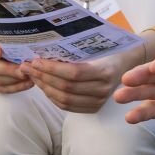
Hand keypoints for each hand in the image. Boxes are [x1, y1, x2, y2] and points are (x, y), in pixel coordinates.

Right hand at [0, 29, 34, 94]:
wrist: (6, 45)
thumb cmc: (7, 35)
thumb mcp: (6, 29)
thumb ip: (9, 32)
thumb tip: (24, 32)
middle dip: (6, 68)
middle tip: (22, 68)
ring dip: (12, 79)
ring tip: (28, 75)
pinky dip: (15, 86)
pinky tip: (28, 82)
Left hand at [24, 41, 150, 113]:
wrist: (128, 63)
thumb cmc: (110, 49)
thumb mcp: (97, 45)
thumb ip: (76, 49)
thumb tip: (45, 47)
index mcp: (106, 70)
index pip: (73, 73)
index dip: (52, 68)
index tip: (35, 60)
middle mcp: (103, 89)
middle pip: (66, 87)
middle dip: (43, 76)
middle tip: (27, 67)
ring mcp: (99, 101)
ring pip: (64, 99)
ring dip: (44, 87)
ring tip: (32, 75)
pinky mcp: (94, 108)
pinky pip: (67, 106)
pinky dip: (52, 97)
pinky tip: (44, 86)